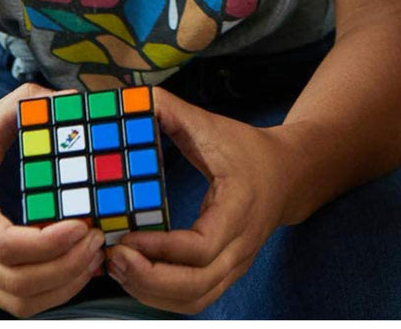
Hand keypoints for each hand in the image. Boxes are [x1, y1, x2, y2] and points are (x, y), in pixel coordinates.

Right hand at [0, 84, 104, 315]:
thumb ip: (25, 103)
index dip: (49, 242)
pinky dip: (53, 293)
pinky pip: (18, 303)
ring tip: (94, 253)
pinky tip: (76, 265)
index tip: (82, 223)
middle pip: (19, 284)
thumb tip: (73, 99)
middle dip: (69, 265)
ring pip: (21, 302)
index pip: (3, 244)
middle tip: (99, 235)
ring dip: (65, 284)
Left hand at [105, 88, 291, 313]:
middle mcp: (240, 246)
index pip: (202, 246)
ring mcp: (236, 265)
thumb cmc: (248, 150)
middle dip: (149, 280)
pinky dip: (162, 296)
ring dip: (151, 293)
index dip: (162, 249)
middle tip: (113, 258)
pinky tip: (135, 276)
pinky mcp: (227, 273)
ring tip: (117, 268)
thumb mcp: (212, 125)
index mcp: (238, 208)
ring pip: (194, 300)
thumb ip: (173, 113)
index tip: (126, 238)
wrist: (287, 174)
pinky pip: (195, 299)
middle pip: (197, 286)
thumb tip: (133, 99)